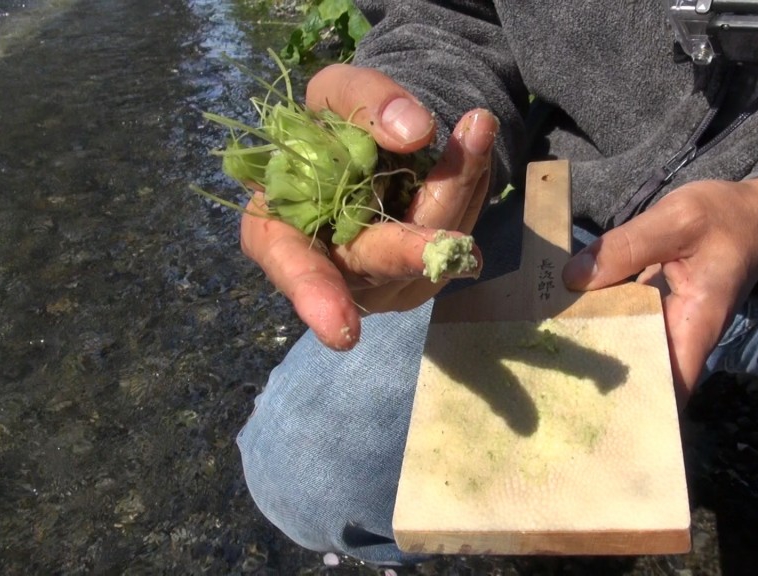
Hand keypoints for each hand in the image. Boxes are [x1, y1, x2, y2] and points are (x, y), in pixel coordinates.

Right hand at [240, 64, 498, 349]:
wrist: (370, 142)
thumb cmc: (332, 124)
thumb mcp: (336, 91)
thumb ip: (364, 101)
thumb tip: (415, 132)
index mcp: (280, 232)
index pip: (292, 267)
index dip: (315, 296)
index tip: (342, 332)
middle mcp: (331, 270)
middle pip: (378, 262)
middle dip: (418, 247)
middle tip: (457, 243)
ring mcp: (379, 283)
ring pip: (427, 256)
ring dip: (458, 193)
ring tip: (478, 127)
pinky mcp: (419, 280)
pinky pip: (453, 245)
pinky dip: (469, 194)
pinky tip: (473, 152)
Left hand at [562, 178, 757, 405]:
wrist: (752, 215)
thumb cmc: (725, 219)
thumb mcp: (678, 220)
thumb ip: (626, 246)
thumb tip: (572, 277)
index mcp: (696, 324)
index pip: (668, 386)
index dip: (634, 406)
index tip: (591, 413)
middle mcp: (681, 337)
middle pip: (639, 374)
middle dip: (600, 383)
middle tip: (548, 382)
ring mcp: (666, 327)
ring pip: (627, 350)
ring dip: (592, 350)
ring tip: (544, 357)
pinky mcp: (653, 313)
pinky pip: (623, 326)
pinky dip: (598, 323)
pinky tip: (561, 321)